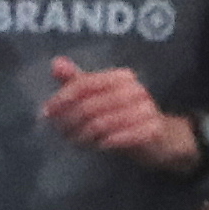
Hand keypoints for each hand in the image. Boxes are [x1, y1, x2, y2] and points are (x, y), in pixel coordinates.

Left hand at [42, 58, 203, 173]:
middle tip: (61, 133)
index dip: (62, 98)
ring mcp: (145, 109)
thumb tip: (56, 63)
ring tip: (77, 142)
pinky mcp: (152, 129)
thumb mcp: (102, 98)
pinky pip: (120, 137)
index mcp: (122, 77)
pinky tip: (98, 146)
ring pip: (102, 123)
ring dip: (84, 136)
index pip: (85, 83)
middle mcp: (135, 90)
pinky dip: (104, 143)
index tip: (46, 112)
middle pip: (90, 105)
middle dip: (70, 122)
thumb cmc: (126, 115)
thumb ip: (79, 82)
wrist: (162, 138)